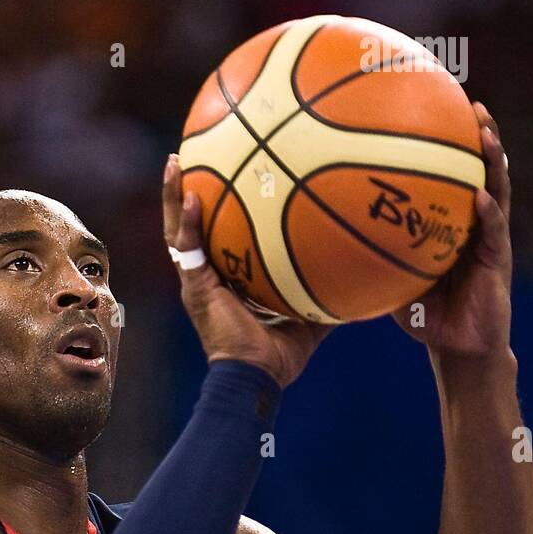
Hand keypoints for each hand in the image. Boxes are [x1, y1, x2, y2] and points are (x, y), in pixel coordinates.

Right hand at [163, 154, 330, 387]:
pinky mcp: (195, 289)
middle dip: (184, 191)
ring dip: (172, 196)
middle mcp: (205, 277)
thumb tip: (360, 282)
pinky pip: (186, 250)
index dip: (213, 210)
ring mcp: (197, 282)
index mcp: (225, 282)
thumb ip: (326, 296)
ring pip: (176, 231)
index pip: (214, 238)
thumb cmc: (277, 358)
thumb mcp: (308, 319)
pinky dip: (186, 222)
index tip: (221, 175)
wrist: (255, 378)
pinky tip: (189, 195)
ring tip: (174, 161)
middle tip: (187, 156)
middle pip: (188, 226)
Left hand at [391, 102, 512, 361]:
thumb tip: (325, 242)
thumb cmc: (426, 316)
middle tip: (470, 102)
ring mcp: (490, 238)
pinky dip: (488, 212)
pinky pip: (494, 231)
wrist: (458, 348)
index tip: (438, 108)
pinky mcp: (498, 260)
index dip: (450, 143)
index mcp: (453, 221)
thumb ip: (370, 259)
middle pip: (480, 169)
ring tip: (485, 132)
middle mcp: (475, 222)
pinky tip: (481, 196)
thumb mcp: (391, 282)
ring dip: (493, 160)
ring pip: (496, 189)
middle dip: (479, 135)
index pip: (453, 174)